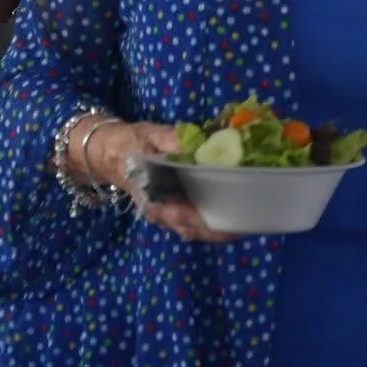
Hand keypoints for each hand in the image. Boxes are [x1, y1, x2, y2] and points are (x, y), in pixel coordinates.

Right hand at [80, 118, 239, 243]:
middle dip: (224, 228)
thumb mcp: (151, 137)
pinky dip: (217, 217)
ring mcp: (170, 214)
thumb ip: (172, 140)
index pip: (184, 219)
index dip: (209, 224)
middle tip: (254, 220)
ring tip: (252, 216)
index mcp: (154, 199)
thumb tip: (197, 141)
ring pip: (200, 228)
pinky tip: (237, 207)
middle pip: (198, 230)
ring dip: (224, 225)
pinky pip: (198, 220)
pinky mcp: (176, 208)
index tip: (234, 225)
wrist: (113, 152)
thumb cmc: (132, 145)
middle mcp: (163, 213)